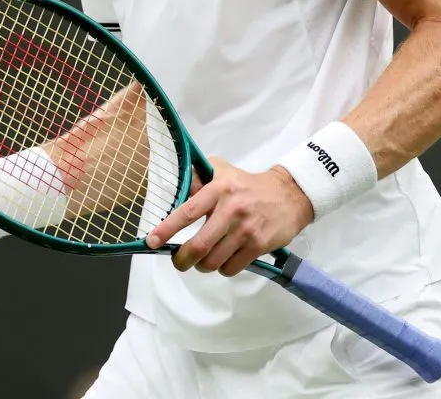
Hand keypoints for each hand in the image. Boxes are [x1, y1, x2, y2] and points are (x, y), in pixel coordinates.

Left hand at [146, 158, 312, 277]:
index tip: (151, 241)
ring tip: (205, 258)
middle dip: (182, 260)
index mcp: (219, 189)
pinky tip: (226, 258)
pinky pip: (231, 268)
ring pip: (213, 261)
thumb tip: (176, 190)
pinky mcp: (258, 245)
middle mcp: (231, 209)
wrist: (289, 194)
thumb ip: (199, 178)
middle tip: (179, 261)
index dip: (166, 229)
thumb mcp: (222, 172)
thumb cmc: (248, 185)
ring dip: (203, 266)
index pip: (187, 212)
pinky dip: (223, 268)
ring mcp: (246, 229)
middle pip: (198, 247)